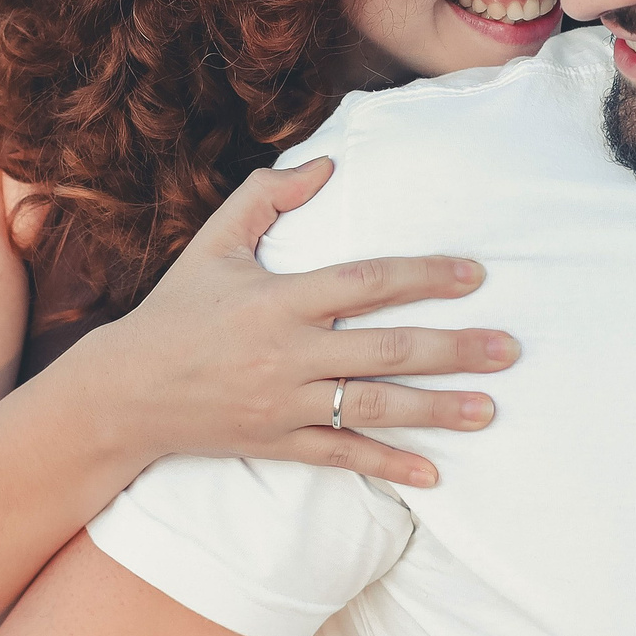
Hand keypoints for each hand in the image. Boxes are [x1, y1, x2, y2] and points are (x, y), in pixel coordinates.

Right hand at [89, 158, 512, 489]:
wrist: (125, 393)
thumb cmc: (177, 311)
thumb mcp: (215, 243)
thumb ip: (268, 196)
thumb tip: (328, 161)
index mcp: (278, 298)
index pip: (366, 281)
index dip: (424, 275)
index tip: (474, 274)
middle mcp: (288, 353)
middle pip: (387, 349)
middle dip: (454, 349)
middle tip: (509, 349)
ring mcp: (285, 404)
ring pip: (375, 408)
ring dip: (438, 410)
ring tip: (490, 409)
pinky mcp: (279, 443)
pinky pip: (342, 456)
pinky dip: (388, 466)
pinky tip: (433, 474)